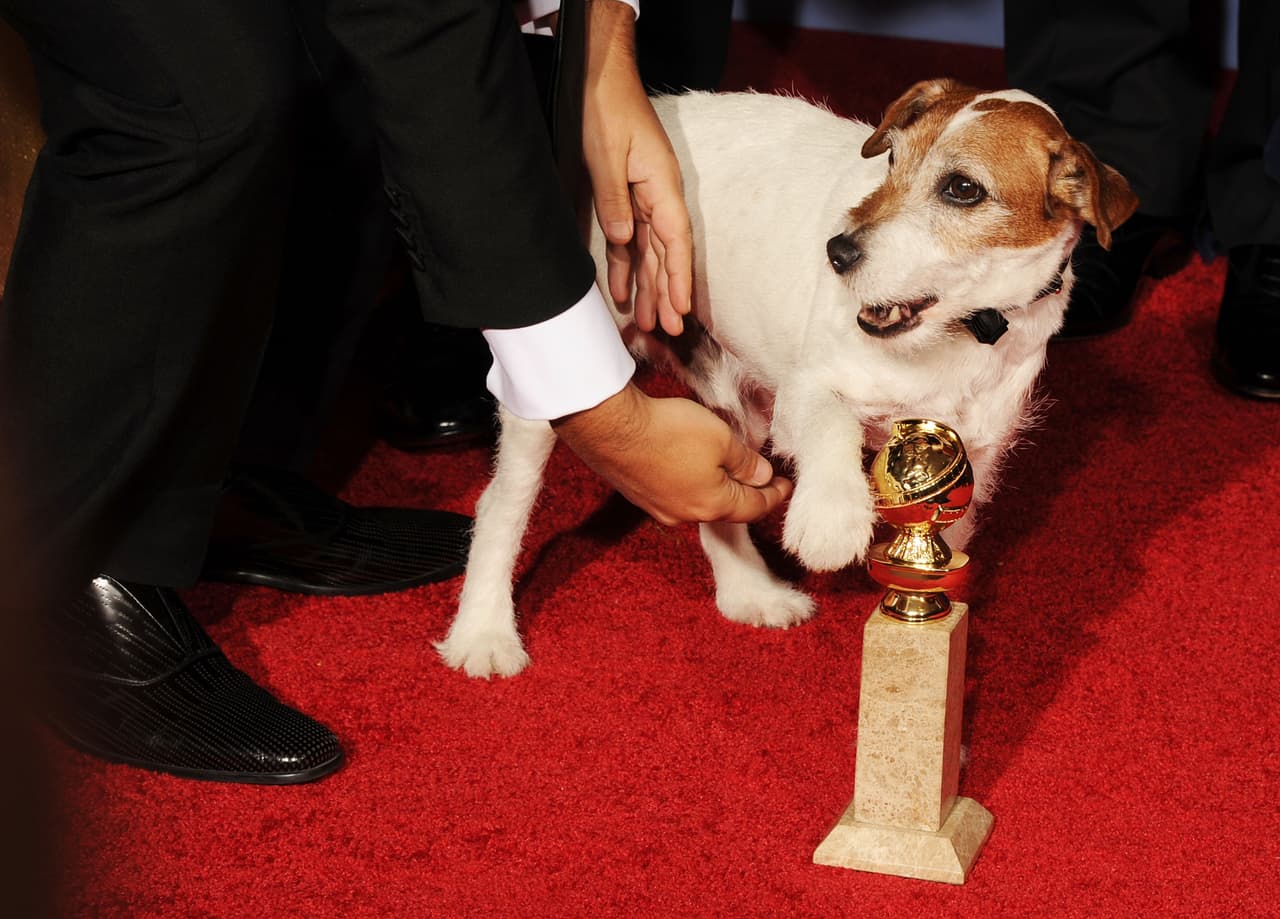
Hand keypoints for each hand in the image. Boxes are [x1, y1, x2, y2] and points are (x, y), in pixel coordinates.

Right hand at [551, 383, 792, 524]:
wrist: (611, 428)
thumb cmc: (669, 431)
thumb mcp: (721, 439)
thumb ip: (745, 462)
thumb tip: (761, 476)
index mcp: (713, 506)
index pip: (754, 506)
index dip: (774, 495)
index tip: (786, 485)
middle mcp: (685, 515)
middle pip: (726, 507)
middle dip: (746, 491)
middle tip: (763, 476)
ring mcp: (659, 508)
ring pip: (699, 500)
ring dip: (717, 485)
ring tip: (727, 466)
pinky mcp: (639, 494)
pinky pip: (675, 492)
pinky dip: (691, 481)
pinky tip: (691, 464)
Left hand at [583, 0, 693, 335]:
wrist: (598, 76)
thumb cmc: (606, 107)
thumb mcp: (607, 153)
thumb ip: (615, 199)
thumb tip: (624, 239)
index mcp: (661, 185)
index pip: (676, 241)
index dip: (679, 278)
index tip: (682, 310)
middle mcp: (658, 195)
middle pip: (666, 253)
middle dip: (668, 293)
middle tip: (669, 332)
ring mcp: (643, 197)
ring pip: (649, 251)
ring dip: (649, 286)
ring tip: (648, 323)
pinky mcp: (626, 196)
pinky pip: (629, 239)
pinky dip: (626, 266)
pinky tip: (624, 291)